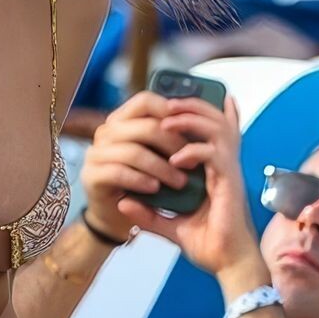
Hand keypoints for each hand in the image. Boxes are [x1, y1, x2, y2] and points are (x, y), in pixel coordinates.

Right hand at [81, 91, 192, 238]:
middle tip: (194, 162)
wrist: (117, 216)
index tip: (193, 127)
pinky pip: (118, 172)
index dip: (171, 110)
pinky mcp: (92, 175)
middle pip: (144, 126)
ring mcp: (96, 153)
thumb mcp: (162, 154)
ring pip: (133, 151)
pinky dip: (140, 180)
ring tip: (180, 182)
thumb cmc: (144, 181)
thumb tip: (227, 103)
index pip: (145, 101)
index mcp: (123, 120)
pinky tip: (155, 188)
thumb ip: (182, 132)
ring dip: (161, 167)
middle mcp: (106, 132)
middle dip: (174, 145)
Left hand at [114, 94, 261, 278]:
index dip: (202, 111)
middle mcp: (225, 167)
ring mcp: (229, 173)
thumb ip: (149, 213)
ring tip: (166, 123)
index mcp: (215, 171)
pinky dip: (194, 151)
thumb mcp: (170, 226)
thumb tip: (123, 202)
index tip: (176, 100)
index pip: (214, 131)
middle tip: (167, 104)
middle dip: (192, 106)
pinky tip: (175, 158)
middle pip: (218, 120)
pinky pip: (214, 155)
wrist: (228, 265)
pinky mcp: (229, 184)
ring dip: (191, 120)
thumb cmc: (208, 245)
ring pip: (218, 130)